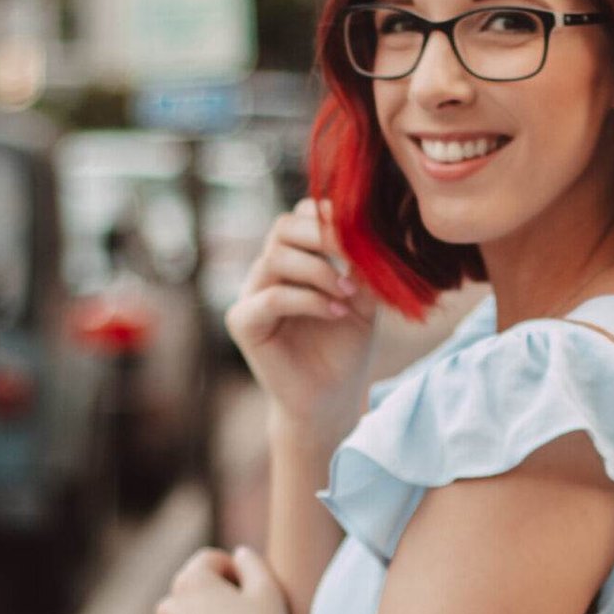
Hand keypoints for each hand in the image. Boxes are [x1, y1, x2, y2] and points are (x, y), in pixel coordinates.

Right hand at [227, 195, 379, 434]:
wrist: (330, 398)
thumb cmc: (345, 347)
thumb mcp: (365, 300)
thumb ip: (363, 266)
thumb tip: (369, 231)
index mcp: (294, 258)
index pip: (302, 215)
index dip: (331, 216)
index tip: (364, 233)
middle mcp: (268, 271)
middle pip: (284, 227)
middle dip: (323, 235)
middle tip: (355, 257)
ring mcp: (252, 295)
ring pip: (276, 257)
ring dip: (319, 270)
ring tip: (347, 293)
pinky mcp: (244, 322)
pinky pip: (271, 297)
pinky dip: (308, 300)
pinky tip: (336, 313)